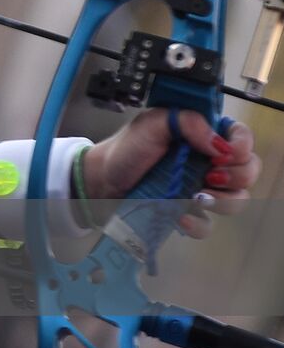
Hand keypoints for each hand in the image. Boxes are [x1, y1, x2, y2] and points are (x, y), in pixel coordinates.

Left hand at [82, 108, 258, 237]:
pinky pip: (207, 225)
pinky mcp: (187, 212)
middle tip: (211, 175)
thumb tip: (219, 143)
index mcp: (201, 135)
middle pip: (247, 170)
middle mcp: (206, 162)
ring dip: (223, 201)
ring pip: (236, 200)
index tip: (225, 152)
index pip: (240, 137)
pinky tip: (180, 216)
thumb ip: (187, 122)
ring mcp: (200, 189)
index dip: (241, 145)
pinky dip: (197, 223)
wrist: (100, 180)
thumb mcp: (152, 123)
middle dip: (237, 175)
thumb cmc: (125, 149)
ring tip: (197, 196)